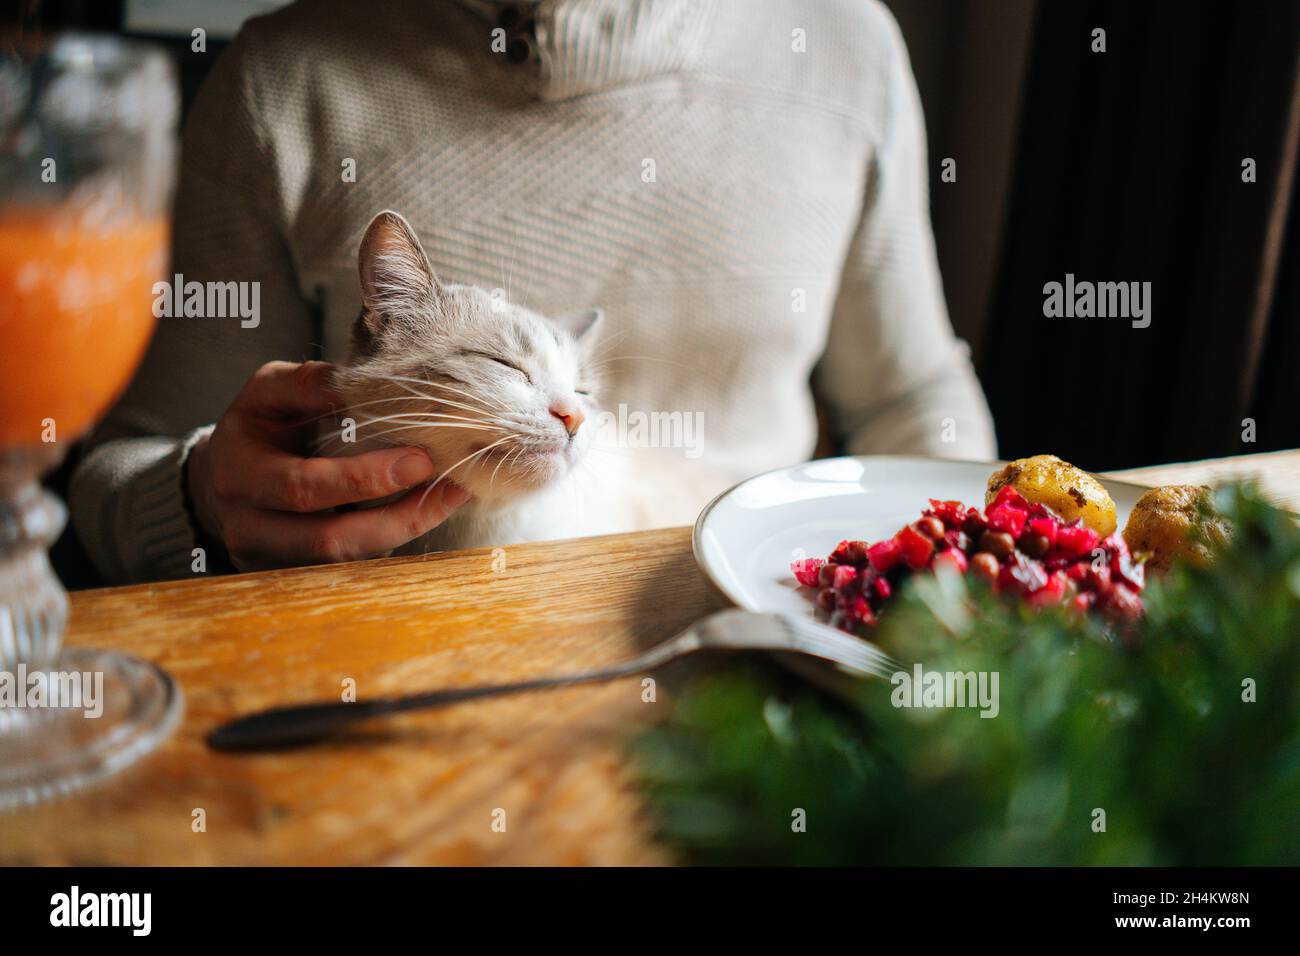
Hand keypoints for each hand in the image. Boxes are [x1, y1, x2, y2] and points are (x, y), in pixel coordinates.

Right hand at [185, 360, 468, 570]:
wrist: (223, 478)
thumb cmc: (256, 427)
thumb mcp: (268, 391)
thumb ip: (309, 384)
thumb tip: (363, 381)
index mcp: (239, 475)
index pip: (304, 488)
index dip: (364, 478)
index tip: (420, 459)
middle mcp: (251, 528)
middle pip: (332, 540)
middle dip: (400, 516)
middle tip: (452, 485)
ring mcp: (274, 560)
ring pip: (350, 560)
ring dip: (408, 530)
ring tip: (453, 496)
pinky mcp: (297, 576)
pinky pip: (355, 566)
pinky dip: (396, 539)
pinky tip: (429, 511)